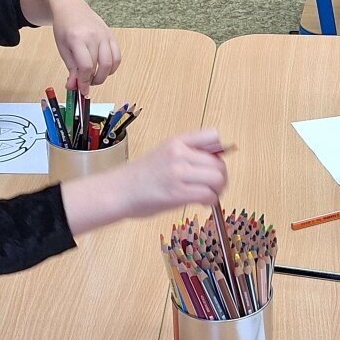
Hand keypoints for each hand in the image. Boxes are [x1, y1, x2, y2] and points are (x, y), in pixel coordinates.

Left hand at [52, 0, 120, 91]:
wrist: (71, 8)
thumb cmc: (64, 28)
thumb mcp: (63, 49)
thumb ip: (71, 68)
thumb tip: (74, 87)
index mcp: (77, 39)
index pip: (86, 66)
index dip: (85, 81)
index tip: (81, 89)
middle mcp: (94, 36)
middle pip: (100, 66)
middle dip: (94, 80)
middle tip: (87, 84)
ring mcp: (104, 35)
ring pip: (111, 63)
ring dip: (104, 76)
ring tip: (94, 77)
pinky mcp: (111, 35)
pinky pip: (117, 56)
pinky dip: (112, 67)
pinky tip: (104, 70)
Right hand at [62, 129, 228, 233]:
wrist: (118, 191)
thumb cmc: (139, 177)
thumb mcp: (164, 153)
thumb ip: (187, 154)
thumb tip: (214, 162)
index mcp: (177, 141)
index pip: (213, 136)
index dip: (219, 152)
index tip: (214, 164)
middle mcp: (179, 154)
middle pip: (219, 163)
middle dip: (221, 178)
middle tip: (214, 187)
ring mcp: (178, 173)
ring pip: (217, 179)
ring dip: (218, 190)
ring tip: (208, 195)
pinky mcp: (177, 193)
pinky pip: (208, 195)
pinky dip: (210, 201)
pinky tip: (201, 203)